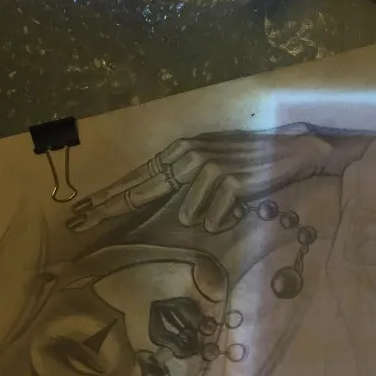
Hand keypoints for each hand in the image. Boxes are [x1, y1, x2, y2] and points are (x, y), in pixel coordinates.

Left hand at [66, 130, 334, 234]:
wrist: (297, 151)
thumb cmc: (257, 166)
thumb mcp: (218, 172)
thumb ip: (192, 187)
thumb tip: (172, 215)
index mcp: (182, 153)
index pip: (138, 180)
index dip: (107, 198)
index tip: (78, 214)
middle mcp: (189, 155)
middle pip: (142, 188)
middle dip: (109, 208)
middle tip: (77, 223)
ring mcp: (209, 164)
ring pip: (188, 210)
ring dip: (203, 217)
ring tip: (225, 209)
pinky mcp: (230, 177)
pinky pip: (216, 213)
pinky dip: (224, 219)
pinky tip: (236, 214)